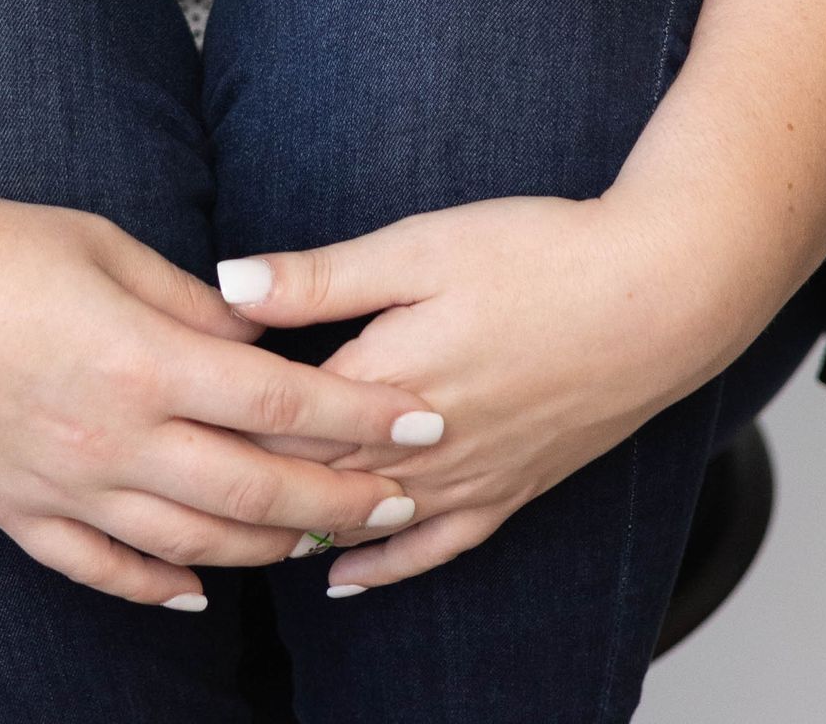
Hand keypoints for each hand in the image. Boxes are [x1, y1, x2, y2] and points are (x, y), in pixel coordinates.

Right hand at [0, 186, 449, 610]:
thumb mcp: (105, 246)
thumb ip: (191, 303)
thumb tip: (264, 332)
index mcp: (144, 361)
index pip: (283, 402)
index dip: (362, 415)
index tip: (421, 419)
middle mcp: (115, 440)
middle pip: (257, 493)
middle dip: (341, 499)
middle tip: (401, 498)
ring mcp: (65, 488)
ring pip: (195, 546)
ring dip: (270, 550)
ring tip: (325, 541)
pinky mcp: (19, 512)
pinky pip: (104, 571)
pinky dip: (158, 588)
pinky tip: (198, 593)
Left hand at [216, 194, 730, 594]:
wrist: (657, 294)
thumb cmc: (538, 254)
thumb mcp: (417, 245)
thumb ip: (320, 276)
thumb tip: (228, 282)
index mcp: (387, 377)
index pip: (278, 420)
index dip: (220, 421)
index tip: (167, 415)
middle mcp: (422, 445)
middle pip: (312, 476)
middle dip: (247, 479)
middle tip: (179, 479)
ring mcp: (471, 476)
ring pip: (364, 521)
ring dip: (302, 525)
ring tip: (235, 531)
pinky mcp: (512, 488)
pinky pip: (436, 547)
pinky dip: (384, 567)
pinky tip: (343, 579)